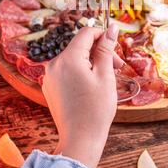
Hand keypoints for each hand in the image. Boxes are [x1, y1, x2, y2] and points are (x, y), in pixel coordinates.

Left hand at [42, 25, 121, 167]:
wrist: (80, 139)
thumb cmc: (96, 109)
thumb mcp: (105, 75)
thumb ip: (106, 49)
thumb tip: (111, 28)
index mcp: (68, 58)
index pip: (86, 33)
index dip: (103, 35)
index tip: (116, 46)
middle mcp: (54, 64)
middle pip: (80, 46)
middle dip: (99, 52)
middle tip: (117, 66)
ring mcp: (49, 76)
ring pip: (74, 59)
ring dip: (91, 62)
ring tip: (107, 77)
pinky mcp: (49, 87)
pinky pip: (67, 71)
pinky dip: (81, 72)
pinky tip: (93, 85)